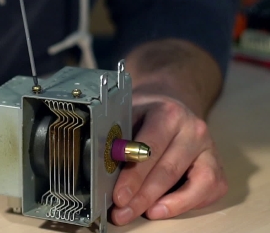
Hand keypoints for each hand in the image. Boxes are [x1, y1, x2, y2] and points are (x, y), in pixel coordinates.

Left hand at [111, 92, 227, 224]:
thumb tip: (102, 170)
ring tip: (147, 213)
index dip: (133, 176)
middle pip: (169, 170)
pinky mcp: (217, 165)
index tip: (118, 196)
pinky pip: (210, 190)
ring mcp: (209, 148)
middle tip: (123, 213)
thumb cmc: (145, 114)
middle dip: (143, 196)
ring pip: (197, 183)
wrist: (171, 104)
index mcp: (168, 113)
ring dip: (169, 205)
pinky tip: (164, 208)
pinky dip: (188, 204)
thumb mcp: (127, 114)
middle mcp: (193, 130)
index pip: (149, 149)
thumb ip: (118, 139)